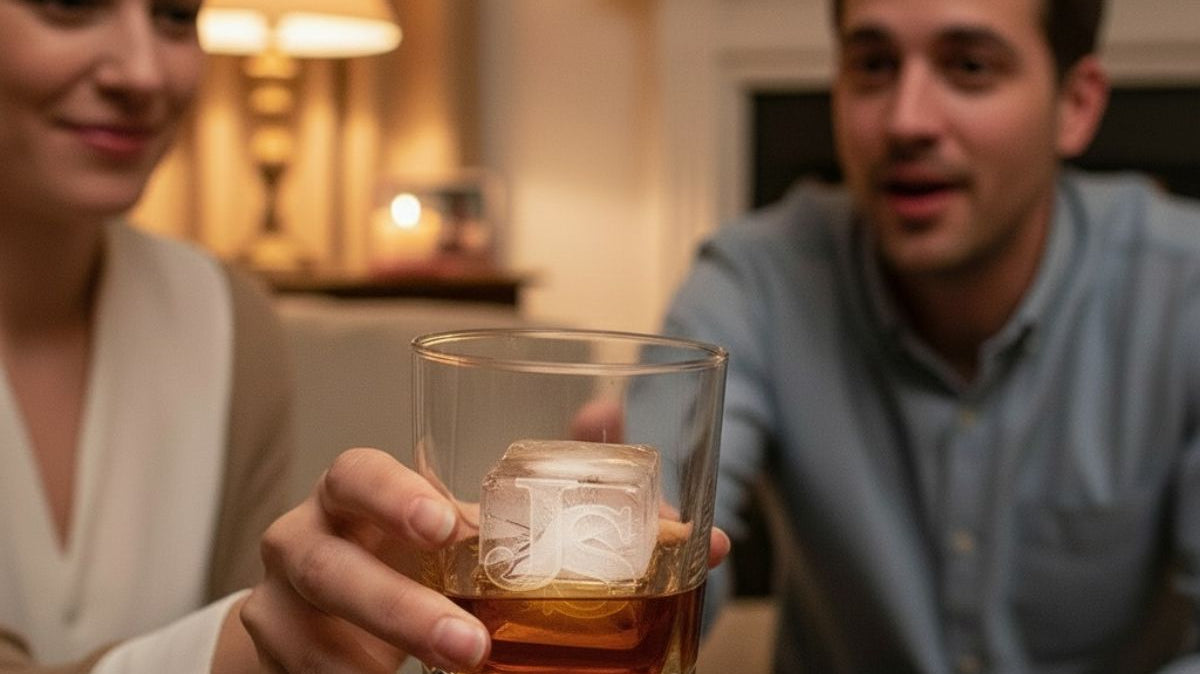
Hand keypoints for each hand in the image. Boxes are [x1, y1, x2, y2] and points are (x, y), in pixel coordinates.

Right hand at [232, 447, 731, 672]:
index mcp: (352, 495)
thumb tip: (600, 414)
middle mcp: (304, 539)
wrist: (333, 614)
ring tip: (455, 672)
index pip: (354, 475)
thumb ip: (531, 474)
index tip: (445, 527)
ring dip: (380, 658)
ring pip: (305, 632)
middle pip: (326, 566)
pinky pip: (303, 673)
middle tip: (469, 643)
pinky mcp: (279, 655)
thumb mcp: (464, 520)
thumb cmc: (416, 555)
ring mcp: (280, 603)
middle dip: (396, 609)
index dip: (390, 495)